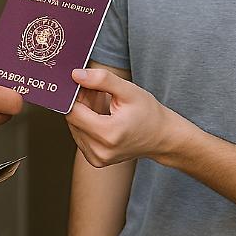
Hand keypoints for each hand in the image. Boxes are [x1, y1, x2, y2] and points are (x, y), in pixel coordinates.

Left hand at [65, 68, 196, 166]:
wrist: (162, 137)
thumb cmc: (149, 114)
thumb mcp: (128, 91)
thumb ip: (101, 80)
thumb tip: (76, 75)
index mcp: (108, 133)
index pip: (73, 111)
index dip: (76, 95)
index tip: (87, 86)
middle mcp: (100, 150)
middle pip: (73, 120)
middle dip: (81, 104)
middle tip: (98, 94)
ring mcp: (97, 158)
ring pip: (75, 128)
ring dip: (83, 114)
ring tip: (102, 107)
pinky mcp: (96, 160)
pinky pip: (81, 137)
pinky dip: (87, 125)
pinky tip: (102, 118)